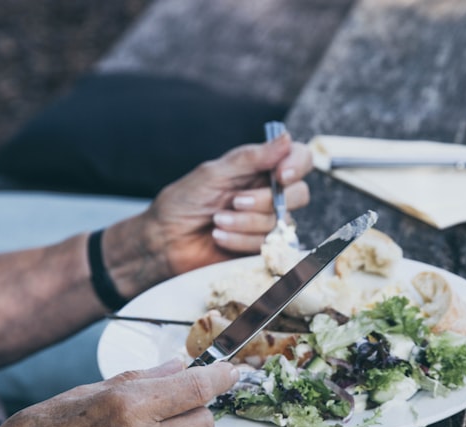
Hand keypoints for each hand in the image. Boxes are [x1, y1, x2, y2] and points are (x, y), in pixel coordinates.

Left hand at [102, 132, 312, 297]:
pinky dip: (240, 240)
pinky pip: (267, 244)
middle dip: (265, 200)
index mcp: (261, 169)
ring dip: (245, 222)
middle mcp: (269, 194)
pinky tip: (218, 237)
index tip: (280, 175)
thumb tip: (287, 138)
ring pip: (280, 222)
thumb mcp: (214, 173)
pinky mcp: (261, 249)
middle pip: (298, 194)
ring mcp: (267, 223)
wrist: (165, 240)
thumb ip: (251, 158)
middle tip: (234, 201)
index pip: (300, 159)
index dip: (297, 165)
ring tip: (216, 221)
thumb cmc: (184, 202)